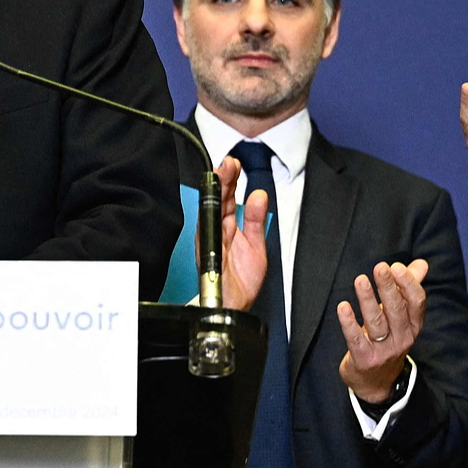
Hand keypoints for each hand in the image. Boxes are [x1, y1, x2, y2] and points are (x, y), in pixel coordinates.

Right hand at [214, 155, 270, 310]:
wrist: (237, 304)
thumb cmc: (242, 279)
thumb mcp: (256, 244)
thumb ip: (255, 220)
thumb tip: (259, 196)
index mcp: (227, 226)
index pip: (227, 198)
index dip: (230, 180)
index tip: (234, 163)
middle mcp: (216, 231)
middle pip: (217, 199)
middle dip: (222, 179)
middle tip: (229, 162)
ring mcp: (211, 240)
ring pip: (211, 209)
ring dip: (217, 190)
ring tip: (224, 171)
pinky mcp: (208, 252)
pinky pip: (209, 230)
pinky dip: (213, 214)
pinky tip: (222, 200)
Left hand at [336, 260, 429, 404]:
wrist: (376, 382)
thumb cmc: (388, 340)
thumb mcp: (401, 318)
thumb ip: (409, 289)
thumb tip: (421, 264)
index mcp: (413, 325)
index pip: (416, 303)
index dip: (408, 284)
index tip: (396, 266)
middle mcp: (402, 338)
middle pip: (397, 310)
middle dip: (388, 287)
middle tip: (380, 267)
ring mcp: (383, 350)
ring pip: (376, 322)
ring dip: (368, 299)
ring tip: (360, 280)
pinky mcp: (364, 359)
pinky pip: (355, 338)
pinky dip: (348, 322)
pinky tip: (342, 307)